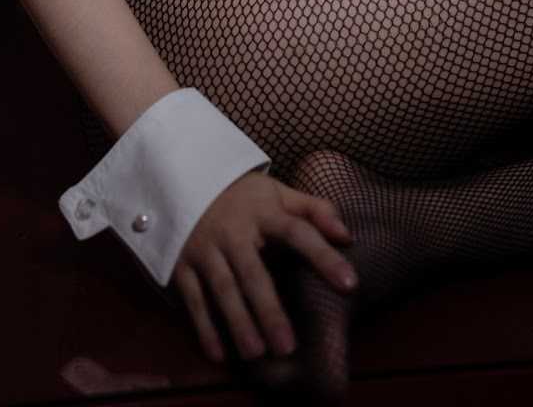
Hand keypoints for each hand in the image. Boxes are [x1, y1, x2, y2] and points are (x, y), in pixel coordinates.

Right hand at [172, 167, 356, 366]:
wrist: (187, 177)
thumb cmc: (244, 196)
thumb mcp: (278, 193)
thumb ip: (315, 210)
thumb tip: (347, 236)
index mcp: (264, 211)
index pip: (298, 233)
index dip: (323, 256)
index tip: (350, 284)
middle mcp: (233, 231)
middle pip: (253, 272)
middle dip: (269, 310)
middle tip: (287, 347)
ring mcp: (205, 248)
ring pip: (222, 288)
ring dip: (238, 322)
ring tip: (256, 353)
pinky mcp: (182, 263)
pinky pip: (193, 298)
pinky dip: (204, 327)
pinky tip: (219, 355)